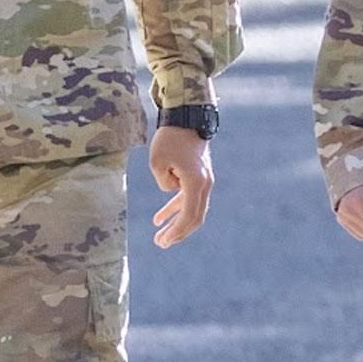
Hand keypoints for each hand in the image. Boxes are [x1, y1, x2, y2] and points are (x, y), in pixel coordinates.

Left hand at [148, 126, 213, 248]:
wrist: (187, 117)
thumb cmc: (171, 138)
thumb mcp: (157, 162)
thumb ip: (163, 182)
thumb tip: (171, 190)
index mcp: (196, 183)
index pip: (189, 216)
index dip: (176, 231)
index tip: (163, 240)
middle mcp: (204, 185)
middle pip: (194, 218)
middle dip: (178, 233)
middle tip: (161, 243)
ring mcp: (203, 181)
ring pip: (191, 209)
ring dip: (176, 223)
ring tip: (160, 236)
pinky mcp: (197, 176)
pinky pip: (187, 198)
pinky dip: (175, 208)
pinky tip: (159, 218)